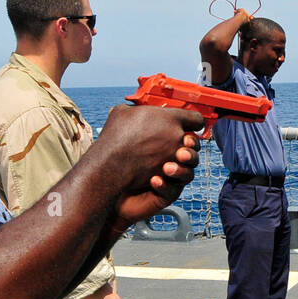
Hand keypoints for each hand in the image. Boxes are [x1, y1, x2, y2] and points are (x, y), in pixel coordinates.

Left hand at [97, 105, 203, 233]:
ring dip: (180, 169)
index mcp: (165, 141)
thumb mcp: (124, 123)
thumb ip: (138, 112)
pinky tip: (154, 180)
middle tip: (180, 152)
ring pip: (188, 173)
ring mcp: (169, 177)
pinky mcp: (164, 194)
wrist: (104, 182)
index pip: (187, 135)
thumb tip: (147, 104)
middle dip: (190, 152)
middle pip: (193, 155)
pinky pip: (173, 190)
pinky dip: (165, 185)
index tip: (188, 130)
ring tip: (167, 167)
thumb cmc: (114, 153)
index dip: (192, 132)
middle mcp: (170, 158)